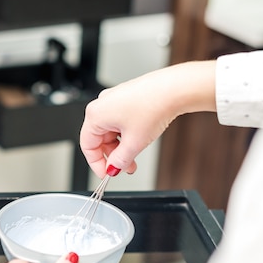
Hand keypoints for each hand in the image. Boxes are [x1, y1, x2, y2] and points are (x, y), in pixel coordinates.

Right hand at [80, 61, 216, 178]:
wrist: (174, 89)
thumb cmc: (153, 105)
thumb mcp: (134, 142)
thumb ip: (120, 160)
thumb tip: (114, 168)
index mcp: (95, 114)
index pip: (88, 146)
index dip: (96, 164)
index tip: (106, 173)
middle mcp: (101, 104)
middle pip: (99, 139)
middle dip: (112, 156)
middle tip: (124, 167)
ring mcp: (113, 100)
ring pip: (110, 131)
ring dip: (121, 147)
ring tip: (135, 155)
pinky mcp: (125, 99)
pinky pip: (119, 122)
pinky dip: (126, 135)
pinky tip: (138, 140)